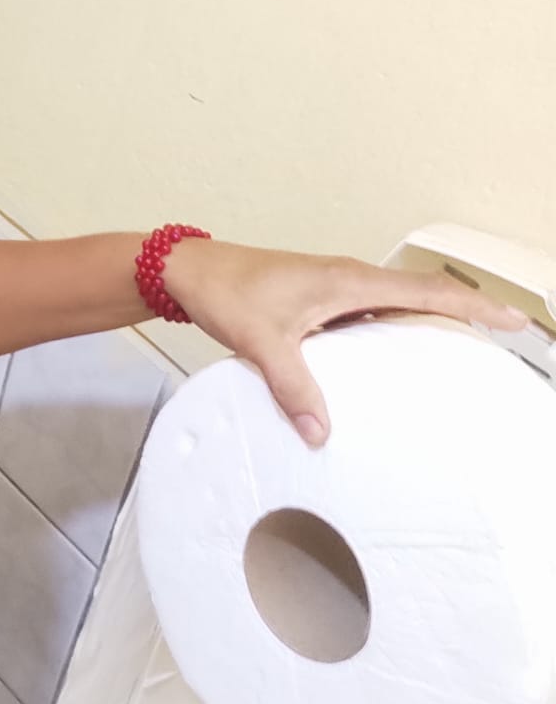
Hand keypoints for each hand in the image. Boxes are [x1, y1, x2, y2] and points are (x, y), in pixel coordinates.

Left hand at [163, 240, 526, 445]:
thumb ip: (292, 386)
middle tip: (502, 335)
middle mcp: (347, 278)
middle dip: (465, 310)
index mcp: (347, 281)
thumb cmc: (225, 291)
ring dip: (430, 316)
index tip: (514, 320)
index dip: (475, 304)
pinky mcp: (317, 296)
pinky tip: (391, 352)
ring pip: (396, 300)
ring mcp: (333, 286)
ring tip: (460, 347)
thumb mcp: (261, 342)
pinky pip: (369, 309)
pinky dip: (393, 324)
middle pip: (422, 293)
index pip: (427, 291)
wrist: (188, 270)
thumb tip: (321, 432)